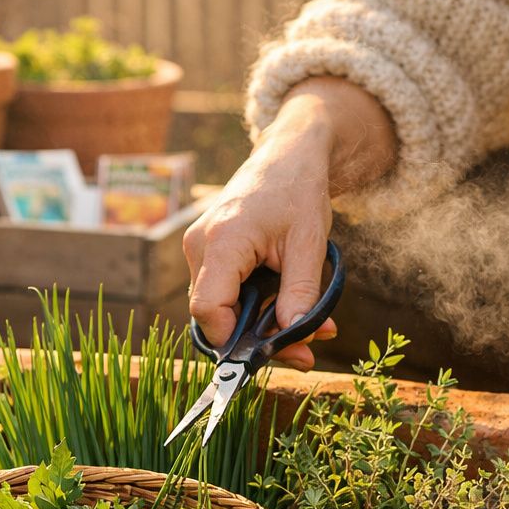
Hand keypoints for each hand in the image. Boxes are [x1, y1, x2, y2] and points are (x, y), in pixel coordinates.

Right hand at [183, 121, 335, 370]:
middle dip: (255, 339)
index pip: (208, 309)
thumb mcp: (309, 245)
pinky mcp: (206, 252)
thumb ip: (300, 294)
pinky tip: (283, 310)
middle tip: (304, 350)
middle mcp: (200, 245)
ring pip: (217, 307)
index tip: (272, 350)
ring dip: (256, 325)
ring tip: (304, 330)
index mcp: (223, 240)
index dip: (233, 339)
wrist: (287, 157)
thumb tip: (296, 337)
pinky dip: (251, 307)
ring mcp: (199, 248)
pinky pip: (221, 292)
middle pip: (212, 314)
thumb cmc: (298, 191)